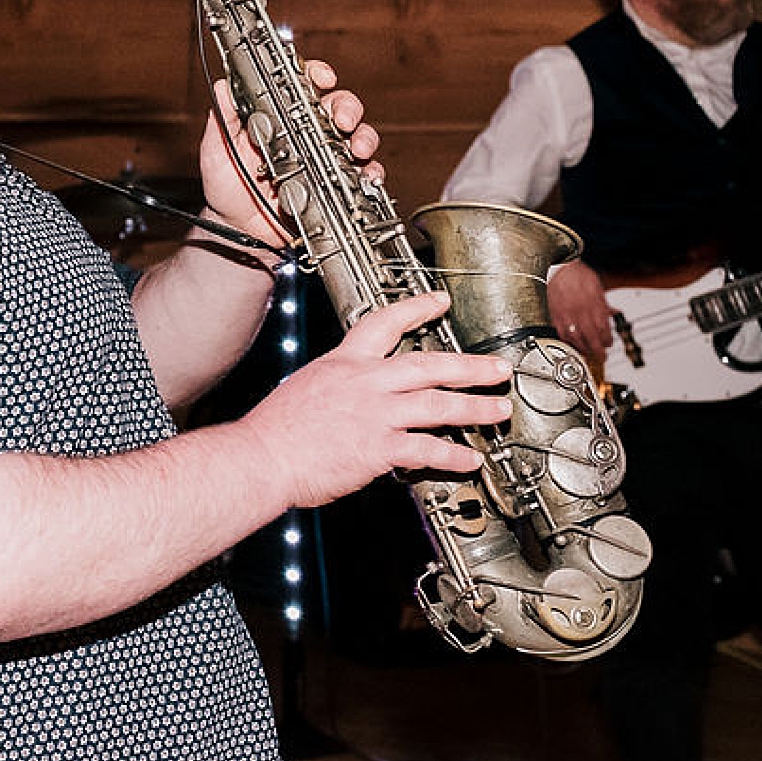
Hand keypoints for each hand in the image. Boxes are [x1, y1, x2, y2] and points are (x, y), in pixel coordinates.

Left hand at [199, 60, 381, 246]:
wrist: (236, 229)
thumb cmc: (226, 186)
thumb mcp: (217, 151)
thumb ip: (222, 121)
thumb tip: (222, 87)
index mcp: (281, 117)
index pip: (304, 85)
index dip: (317, 74)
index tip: (323, 78)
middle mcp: (307, 133)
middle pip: (339, 107)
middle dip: (347, 108)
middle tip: (343, 120)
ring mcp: (324, 159)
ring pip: (357, 137)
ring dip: (363, 138)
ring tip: (356, 148)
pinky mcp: (334, 185)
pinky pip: (362, 176)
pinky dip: (369, 174)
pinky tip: (365, 176)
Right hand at [240, 291, 512, 508]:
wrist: (263, 456)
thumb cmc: (276, 429)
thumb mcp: (308, 386)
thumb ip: (339, 384)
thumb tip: (359, 393)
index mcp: (344, 363)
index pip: (384, 323)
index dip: (416, 309)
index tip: (438, 301)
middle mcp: (365, 382)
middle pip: (429, 365)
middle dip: (470, 366)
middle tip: (497, 368)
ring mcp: (375, 414)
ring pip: (438, 405)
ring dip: (475, 408)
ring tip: (498, 410)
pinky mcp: (378, 447)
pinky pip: (427, 448)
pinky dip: (453, 454)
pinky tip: (469, 458)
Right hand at [546, 259, 613, 369]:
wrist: (558, 269)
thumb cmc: (577, 274)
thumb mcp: (597, 287)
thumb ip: (604, 303)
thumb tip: (613, 312)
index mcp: (595, 306)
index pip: (604, 330)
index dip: (608, 340)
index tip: (609, 344)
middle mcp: (582, 314)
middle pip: (592, 339)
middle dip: (598, 351)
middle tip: (601, 357)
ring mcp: (567, 316)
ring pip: (577, 340)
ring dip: (584, 349)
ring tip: (588, 354)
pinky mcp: (555, 317)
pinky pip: (562, 334)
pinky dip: (568, 342)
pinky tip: (572, 344)